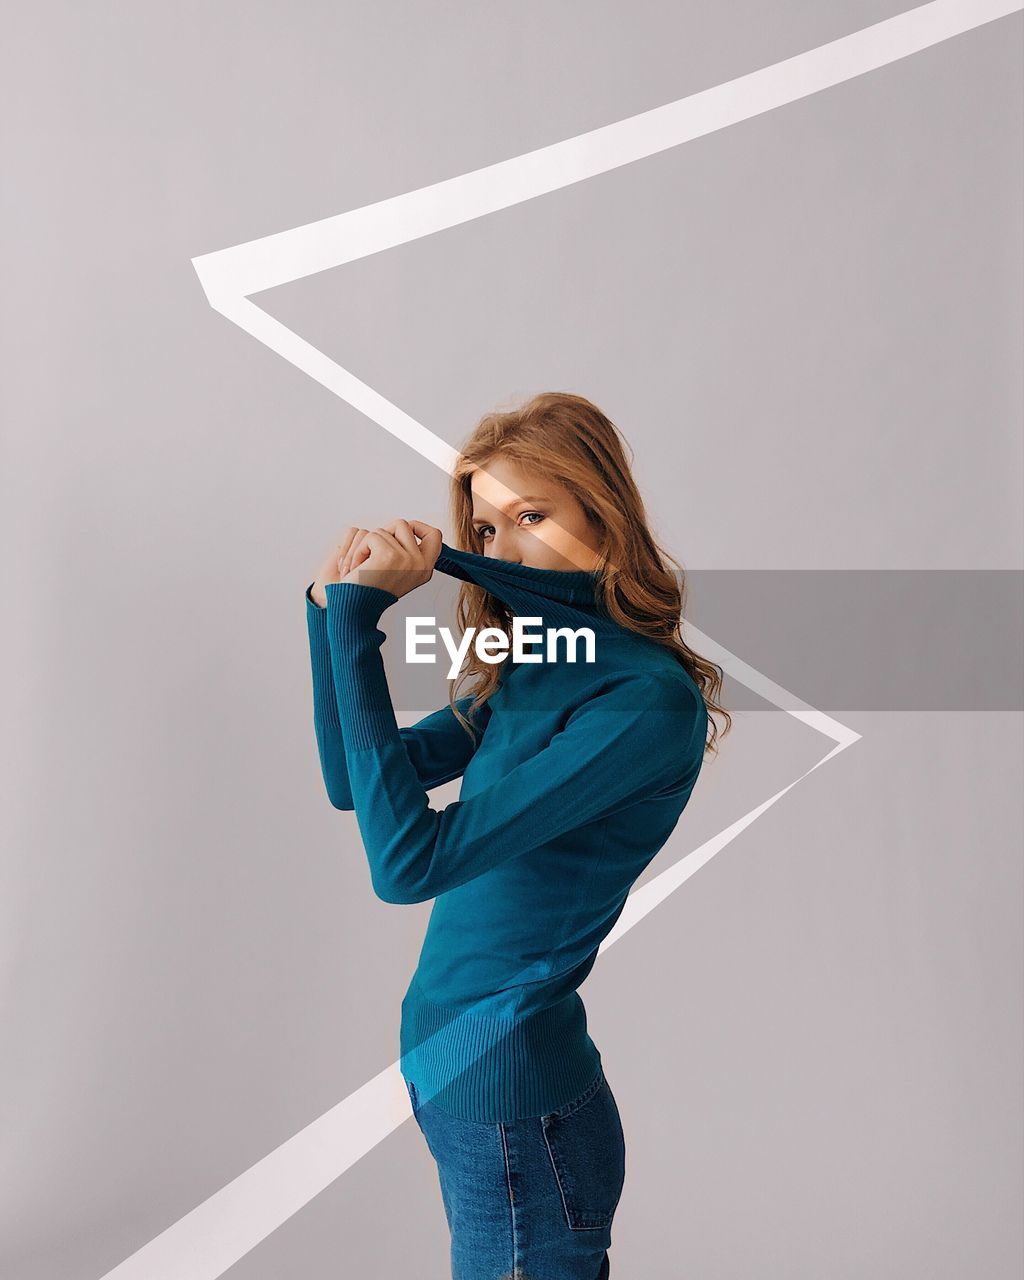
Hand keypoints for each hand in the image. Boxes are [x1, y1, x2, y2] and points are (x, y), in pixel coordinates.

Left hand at [310, 520, 441, 604]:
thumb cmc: (369, 592)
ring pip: (384, 530)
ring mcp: (407, 559)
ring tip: (363, 564)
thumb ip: (405, 552)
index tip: (399, 532)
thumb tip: (403, 528)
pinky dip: (358, 550)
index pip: (434, 535)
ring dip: (367, 544)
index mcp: (425, 569)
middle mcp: (420, 564)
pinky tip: (357, 567)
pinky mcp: (389, 555)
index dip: (418, 526)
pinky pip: (370, 536)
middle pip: (404, 525)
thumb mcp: (396, 571)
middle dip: (384, 533)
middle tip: (373, 551)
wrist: (355, 610)